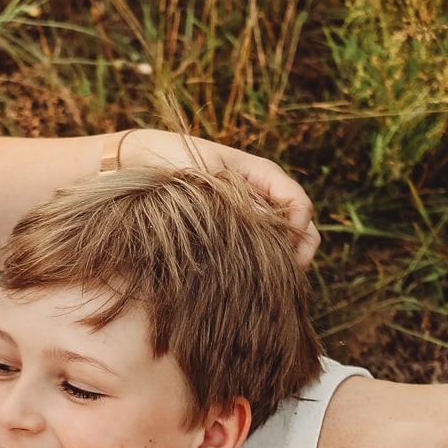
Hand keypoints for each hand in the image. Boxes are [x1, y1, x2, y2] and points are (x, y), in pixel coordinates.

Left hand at [122, 129, 319, 266]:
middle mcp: (264, 195)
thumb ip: (237, 200)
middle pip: (302, 228)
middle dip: (299, 255)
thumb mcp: (204, 175)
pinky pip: (258, 250)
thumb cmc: (173, 159)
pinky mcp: (235, 231)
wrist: (144, 159)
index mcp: (264, 174)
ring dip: (281, 265)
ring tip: (264, 289)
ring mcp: (251, 214)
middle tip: (283, 285)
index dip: (298, 233)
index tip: (284, 256)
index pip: (299, 205)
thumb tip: (265, 228)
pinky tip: (245, 284)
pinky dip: (260, 267)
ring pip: (284, 244)